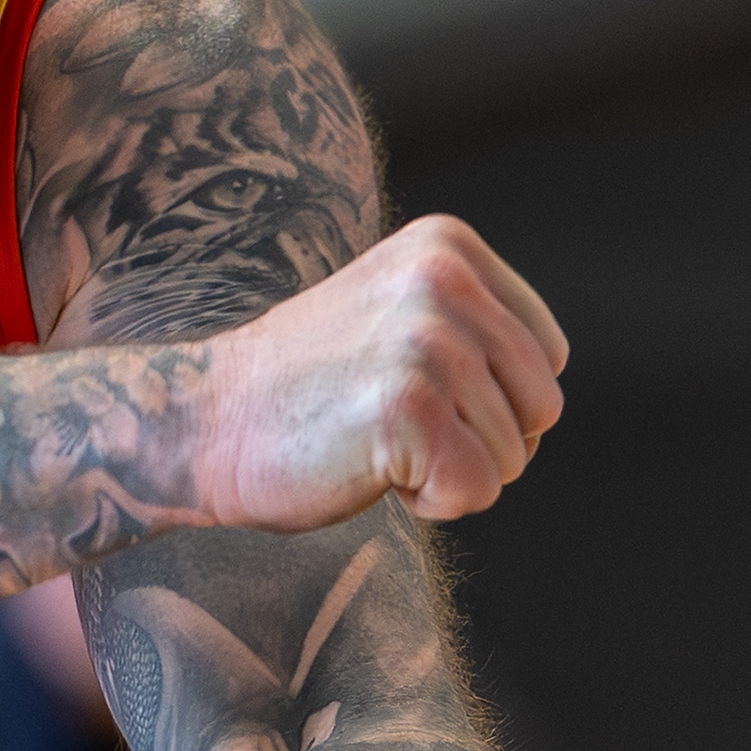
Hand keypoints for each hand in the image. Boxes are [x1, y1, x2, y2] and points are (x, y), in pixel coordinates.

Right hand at [195, 217, 566, 526]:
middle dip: (481, 441)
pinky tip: (370, 468)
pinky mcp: (410, 408)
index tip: (412, 393)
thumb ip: (473, 328)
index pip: (547, 355)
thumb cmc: (307, 391)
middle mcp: (446, 280)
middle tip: (394, 426)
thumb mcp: (400, 317)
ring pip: (515, 457)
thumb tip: (547, 401)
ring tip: (373, 440)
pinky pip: (479, 490)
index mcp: (450, 247)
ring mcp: (429, 341)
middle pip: (543, 408)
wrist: (203, 422)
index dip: (493, 401)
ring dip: (448, 471)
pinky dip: (432, 503)